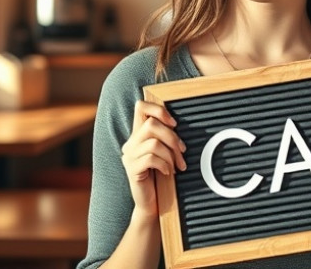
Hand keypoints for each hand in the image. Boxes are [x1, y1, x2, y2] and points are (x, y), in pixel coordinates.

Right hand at [120, 100, 186, 216]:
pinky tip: (167, 172)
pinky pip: (151, 158)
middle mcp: (131, 143)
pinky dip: (164, 164)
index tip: (174, 123)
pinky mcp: (131, 169)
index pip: (141, 107)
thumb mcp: (165, 152)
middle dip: (172, 138)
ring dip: (170, 155)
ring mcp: (129, 156)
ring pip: (153, 142)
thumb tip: (176, 124)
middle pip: (151, 124)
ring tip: (176, 166)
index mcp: (139, 135)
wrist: (154, 204)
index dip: (158, 109)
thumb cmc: (163, 176)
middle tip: (182, 152)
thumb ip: (166, 137)